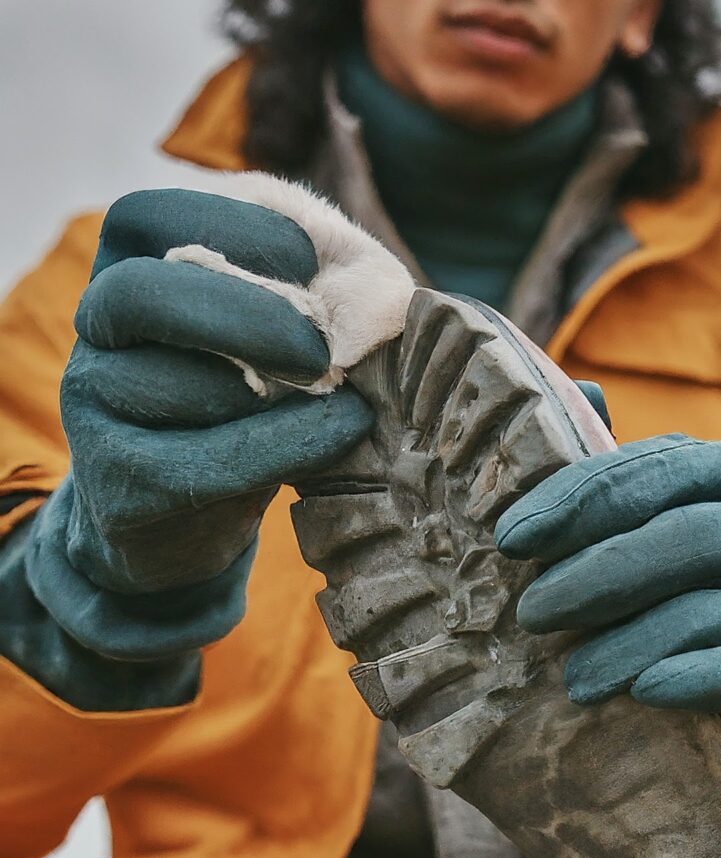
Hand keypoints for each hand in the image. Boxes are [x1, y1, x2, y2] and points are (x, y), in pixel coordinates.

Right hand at [29, 189, 372, 657]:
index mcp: (125, 268)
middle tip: (321, 350)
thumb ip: (305, 290)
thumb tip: (370, 283)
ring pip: (175, 385)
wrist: (189, 518)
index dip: (237, 230)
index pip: (151, 217)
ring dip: (273, 393)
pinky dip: (288, 444)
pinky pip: (204, 460)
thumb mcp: (271, 333)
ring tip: (334, 396)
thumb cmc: (248, 401)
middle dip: (249, 315)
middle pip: (142, 296)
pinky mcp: (119, 486)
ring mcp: (92, 409)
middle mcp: (93, 330)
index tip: (310, 265)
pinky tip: (343, 431)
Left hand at [495, 434, 720, 743]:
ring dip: (638, 641)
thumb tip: (582, 392)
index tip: (510, 539)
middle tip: (531, 614)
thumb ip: (629, 472)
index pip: (652, 471)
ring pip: (720, 605)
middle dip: (600, 575)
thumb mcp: (679, 515)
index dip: (577, 500)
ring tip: (574, 679)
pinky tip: (649, 692)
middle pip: (686, 534)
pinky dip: (707, 677)